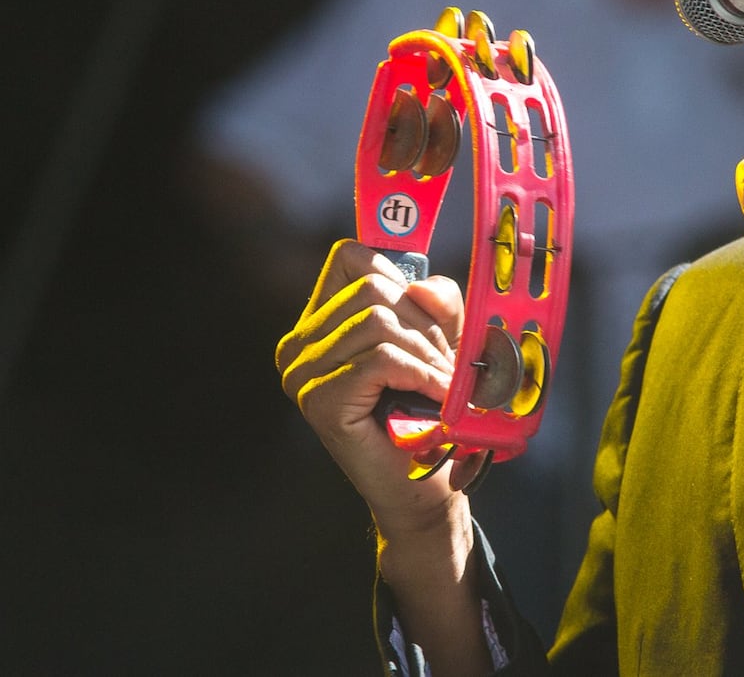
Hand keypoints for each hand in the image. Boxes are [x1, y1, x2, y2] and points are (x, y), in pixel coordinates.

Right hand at [276, 241, 483, 534]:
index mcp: (320, 322)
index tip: (427, 321)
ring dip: (427, 355)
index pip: (352, 258)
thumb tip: (420, 285)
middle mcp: (298, 344)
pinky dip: (422, 375)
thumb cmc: (431, 410)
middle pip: (374, 289)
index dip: (401, 281)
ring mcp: (302, 372)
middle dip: (423, 326)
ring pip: (381, 322)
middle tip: (442, 367)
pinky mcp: (319, 400)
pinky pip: (382, 359)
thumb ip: (437, 301)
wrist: (424, 487)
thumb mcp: (442, 340)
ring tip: (442, 387)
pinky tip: (437, 397)